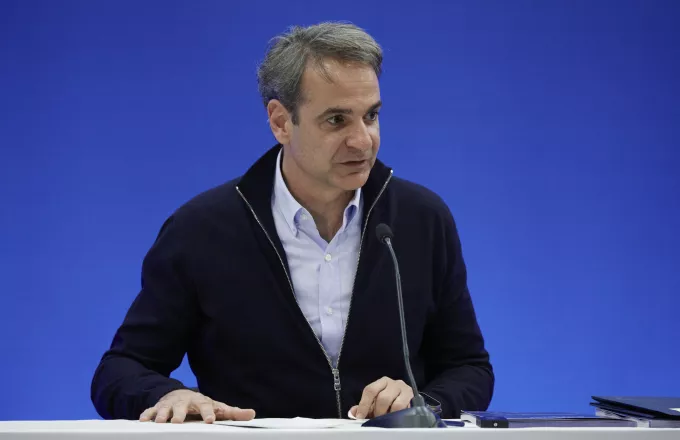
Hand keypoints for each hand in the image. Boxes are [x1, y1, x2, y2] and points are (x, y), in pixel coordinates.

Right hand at [139, 389, 255, 423]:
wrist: (181, 396)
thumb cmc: (202, 405)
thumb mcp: (218, 408)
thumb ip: (233, 413)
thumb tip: (252, 414)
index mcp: (201, 402)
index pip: (206, 406)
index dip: (208, 413)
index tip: (210, 421)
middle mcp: (185, 402)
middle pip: (182, 406)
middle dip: (180, 413)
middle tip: (177, 421)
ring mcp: (171, 404)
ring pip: (165, 408)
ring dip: (162, 414)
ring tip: (161, 422)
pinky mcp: (159, 408)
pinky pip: (151, 411)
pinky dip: (147, 415)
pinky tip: (144, 420)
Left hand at [350, 377, 412, 418]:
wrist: (405, 397)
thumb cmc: (388, 399)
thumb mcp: (375, 401)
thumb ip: (364, 406)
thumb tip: (353, 413)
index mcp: (382, 382)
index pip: (370, 390)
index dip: (364, 405)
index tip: (360, 417)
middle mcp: (394, 383)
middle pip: (383, 398)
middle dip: (378, 412)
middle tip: (376, 419)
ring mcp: (404, 390)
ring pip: (396, 404)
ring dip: (389, 415)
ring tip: (386, 419)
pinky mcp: (412, 398)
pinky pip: (405, 409)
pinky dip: (398, 415)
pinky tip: (395, 418)